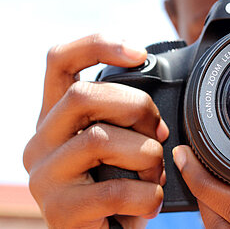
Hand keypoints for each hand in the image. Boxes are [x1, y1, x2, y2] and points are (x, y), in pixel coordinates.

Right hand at [23, 34, 169, 227]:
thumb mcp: (120, 145)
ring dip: (147, 156)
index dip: (97, 46)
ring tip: (155, 175)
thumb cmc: (118, 187)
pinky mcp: (59, 211)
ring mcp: (44, 176)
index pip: (59, 61)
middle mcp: (41, 141)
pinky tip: (150, 203)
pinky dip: (147, 195)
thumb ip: (126, 120)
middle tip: (160, 133)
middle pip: (84, 96)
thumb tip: (161, 115)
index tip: (139, 53)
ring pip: (101, 140)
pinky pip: (115, 190)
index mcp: (57, 117)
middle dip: (137, 108)